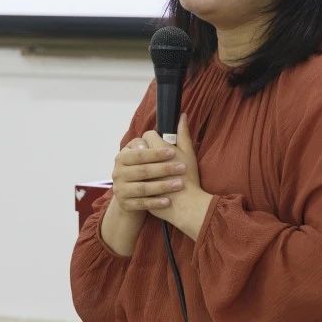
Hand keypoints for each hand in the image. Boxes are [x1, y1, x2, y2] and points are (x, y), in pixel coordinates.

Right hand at [110, 137, 186, 214]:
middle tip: (182, 168)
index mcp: (122, 157)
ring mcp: (120, 189)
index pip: (139, 154)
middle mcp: (118, 173)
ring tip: (179, 184)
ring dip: (162, 186)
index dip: (156, 153)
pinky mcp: (125, 204)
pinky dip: (155, 203)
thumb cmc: (144, 169)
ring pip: (143, 188)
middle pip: (143, 170)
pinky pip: (141, 204)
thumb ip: (159, 138)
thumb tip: (181, 117)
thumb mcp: (146, 154)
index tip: (173, 152)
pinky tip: (168, 201)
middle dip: (164, 169)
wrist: (133, 195)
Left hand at [144, 115, 212, 239]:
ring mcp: (138, 175)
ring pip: (133, 164)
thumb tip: (181, 115)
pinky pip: (133, 179)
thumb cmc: (188, 177)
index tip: (159, 144)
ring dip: (140, 165)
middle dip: (146, 151)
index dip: (153, 138)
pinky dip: (139, 179)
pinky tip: (147, 181)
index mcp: (157, 149)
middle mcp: (144, 160)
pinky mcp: (135, 190)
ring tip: (151, 169)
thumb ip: (183, 134)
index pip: (148, 135)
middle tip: (155, 156)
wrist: (184, 205)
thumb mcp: (188, 153)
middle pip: (139, 148)